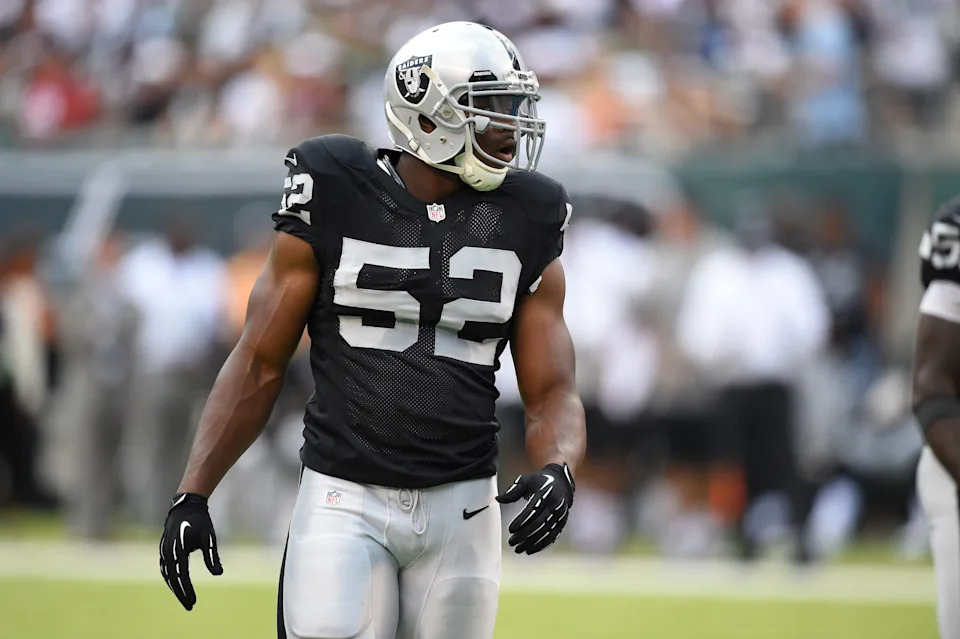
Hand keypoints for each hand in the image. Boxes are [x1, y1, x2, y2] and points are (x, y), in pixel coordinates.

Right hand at [159, 493, 222, 609]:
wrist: (186, 506)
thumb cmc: (200, 522)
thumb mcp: (209, 538)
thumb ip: (212, 556)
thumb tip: (218, 574)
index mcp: (178, 549)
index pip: (182, 576)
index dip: (187, 590)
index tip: (193, 602)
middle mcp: (167, 552)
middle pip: (172, 579)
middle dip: (181, 594)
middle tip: (190, 606)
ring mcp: (164, 551)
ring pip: (167, 575)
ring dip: (175, 588)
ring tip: (185, 599)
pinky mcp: (164, 550)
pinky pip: (165, 569)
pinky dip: (171, 579)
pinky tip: (178, 586)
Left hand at [496, 463, 574, 554]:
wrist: (562, 483)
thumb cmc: (539, 481)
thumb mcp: (526, 481)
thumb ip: (513, 491)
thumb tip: (497, 499)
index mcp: (545, 493)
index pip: (533, 509)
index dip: (522, 520)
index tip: (510, 530)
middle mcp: (554, 505)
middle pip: (539, 523)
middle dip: (524, 535)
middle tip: (511, 542)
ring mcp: (560, 515)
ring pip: (545, 532)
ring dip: (531, 543)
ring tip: (518, 549)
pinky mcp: (562, 523)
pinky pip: (552, 536)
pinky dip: (541, 545)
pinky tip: (529, 550)